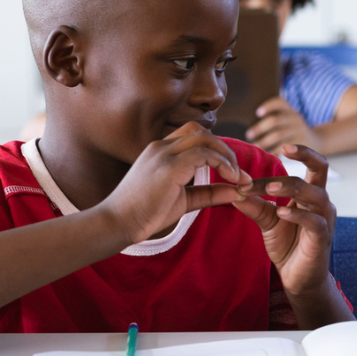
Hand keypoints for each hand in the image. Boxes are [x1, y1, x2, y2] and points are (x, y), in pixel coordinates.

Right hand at [96, 122, 251, 243]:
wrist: (117, 223)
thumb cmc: (146, 214)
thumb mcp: (183, 200)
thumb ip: (209, 193)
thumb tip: (237, 191)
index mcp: (161, 151)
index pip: (195, 136)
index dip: (218, 150)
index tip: (235, 173)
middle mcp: (161, 147)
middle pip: (202, 132)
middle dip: (226, 150)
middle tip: (239, 174)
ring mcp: (163, 154)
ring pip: (205, 138)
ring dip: (226, 155)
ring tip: (237, 177)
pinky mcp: (168, 166)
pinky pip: (203, 153)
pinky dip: (222, 163)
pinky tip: (231, 180)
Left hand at [232, 144, 335, 296]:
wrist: (298, 279)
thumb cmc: (287, 246)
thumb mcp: (267, 221)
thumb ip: (255, 205)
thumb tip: (234, 188)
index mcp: (311, 194)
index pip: (314, 165)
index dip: (301, 152)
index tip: (281, 146)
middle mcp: (322, 202)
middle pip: (321, 169)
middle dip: (305, 156)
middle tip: (283, 149)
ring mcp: (325, 219)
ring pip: (315, 194)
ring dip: (291, 187)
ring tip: (268, 187)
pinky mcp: (322, 238)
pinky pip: (314, 221)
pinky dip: (297, 215)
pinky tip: (281, 212)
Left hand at [248, 98, 321, 152]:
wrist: (317, 141)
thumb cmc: (293, 131)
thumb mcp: (289, 120)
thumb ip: (275, 120)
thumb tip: (251, 128)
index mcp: (290, 110)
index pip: (280, 103)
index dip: (268, 106)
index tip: (258, 113)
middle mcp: (295, 118)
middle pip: (275, 120)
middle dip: (260, 128)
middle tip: (249, 135)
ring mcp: (299, 131)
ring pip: (278, 135)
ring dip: (264, 141)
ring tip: (255, 146)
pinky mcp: (302, 144)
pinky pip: (284, 147)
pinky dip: (273, 150)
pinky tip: (266, 154)